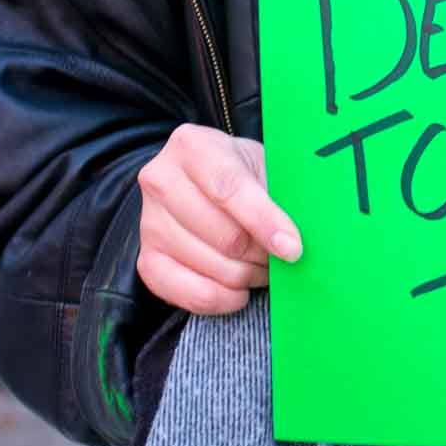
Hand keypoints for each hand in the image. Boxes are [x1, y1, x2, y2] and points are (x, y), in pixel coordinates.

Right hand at [137, 124, 302, 314]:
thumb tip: (298, 237)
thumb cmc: (243, 173)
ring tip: (263, 264)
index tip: (293, 248)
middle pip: (223, 234)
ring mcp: (148, 222)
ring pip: (212, 266)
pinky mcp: (146, 259)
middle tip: (282, 255)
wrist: (202, 182)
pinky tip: (240, 290)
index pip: (229, 188)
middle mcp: (160, 179)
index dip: (264, 221)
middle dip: (262, 253)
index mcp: (192, 146)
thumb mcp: (263, 165)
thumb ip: (280, 194)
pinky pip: (188, 293)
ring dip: (248, 275)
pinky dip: (223, 299)